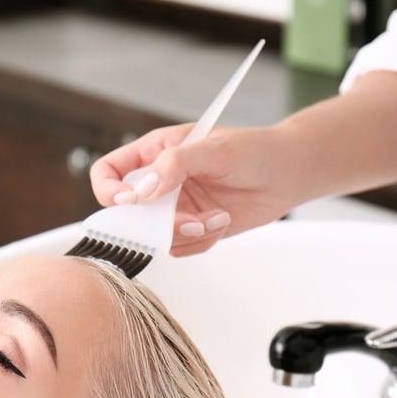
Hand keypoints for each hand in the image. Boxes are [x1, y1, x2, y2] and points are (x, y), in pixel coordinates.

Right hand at [89, 124, 300, 255]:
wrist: (287, 173)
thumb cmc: (253, 150)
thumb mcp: (214, 149)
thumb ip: (175, 165)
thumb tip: (142, 190)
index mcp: (155, 152)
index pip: (109, 172)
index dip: (109, 190)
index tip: (130, 202)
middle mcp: (160, 182)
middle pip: (130, 213)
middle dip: (156, 223)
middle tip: (188, 221)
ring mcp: (175, 207)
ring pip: (156, 236)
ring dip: (185, 233)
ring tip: (216, 218)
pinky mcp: (192, 227)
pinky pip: (180, 247)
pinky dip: (201, 241)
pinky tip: (223, 221)